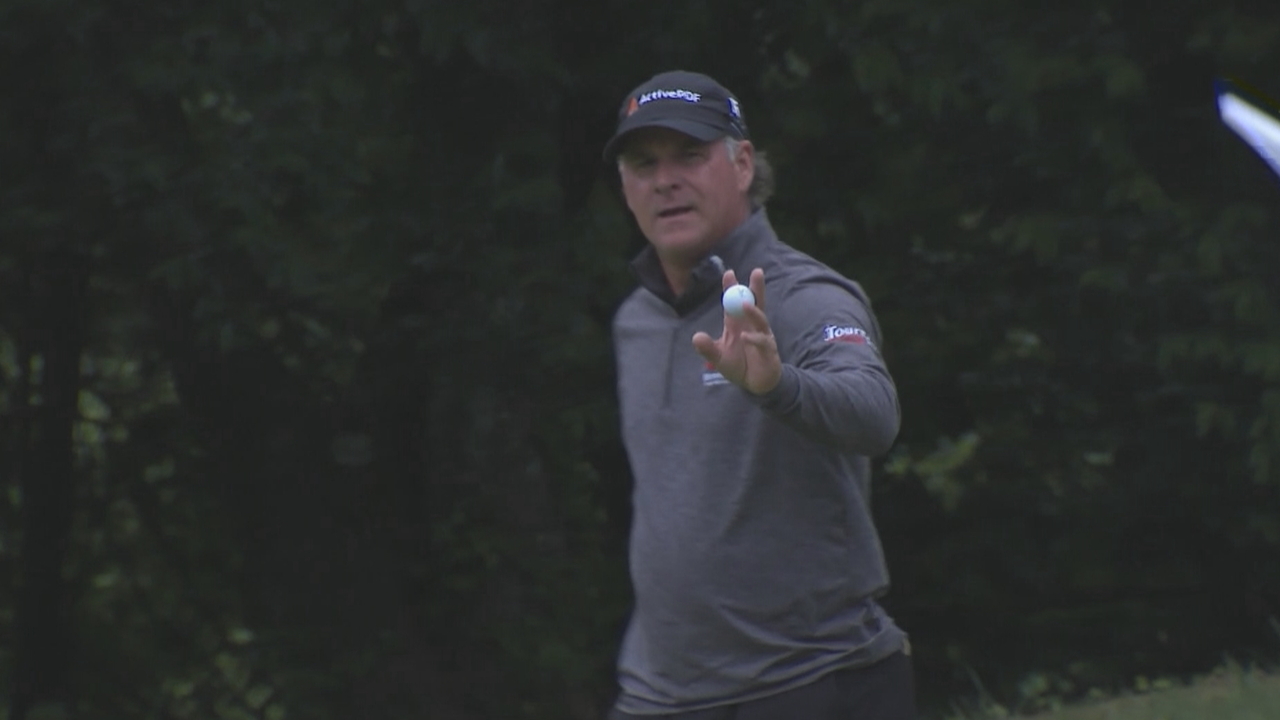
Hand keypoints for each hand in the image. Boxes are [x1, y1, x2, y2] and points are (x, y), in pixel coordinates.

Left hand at [693, 268, 781, 394]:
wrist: (754, 385)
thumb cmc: (738, 366)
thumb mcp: (718, 358)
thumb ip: (707, 348)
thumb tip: (696, 337)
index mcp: (737, 324)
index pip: (734, 303)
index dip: (732, 288)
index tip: (729, 273)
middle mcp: (751, 326)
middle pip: (755, 303)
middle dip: (756, 288)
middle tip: (757, 271)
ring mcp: (762, 336)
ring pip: (761, 319)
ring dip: (753, 311)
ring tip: (746, 304)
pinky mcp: (769, 350)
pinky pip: (762, 341)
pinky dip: (753, 339)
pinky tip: (745, 337)